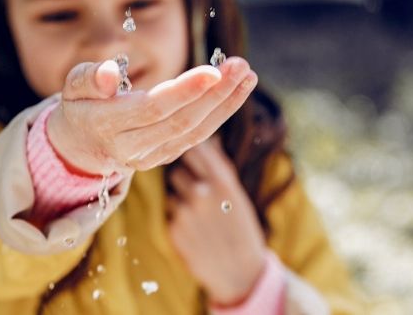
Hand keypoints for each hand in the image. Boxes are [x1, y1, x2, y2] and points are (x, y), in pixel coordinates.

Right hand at [47, 57, 257, 175]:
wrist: (80, 145)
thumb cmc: (81, 104)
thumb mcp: (73, 86)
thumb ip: (89, 78)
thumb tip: (109, 74)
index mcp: (106, 124)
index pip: (152, 108)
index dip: (184, 91)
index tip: (213, 71)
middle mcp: (130, 147)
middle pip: (181, 122)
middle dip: (216, 94)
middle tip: (241, 65)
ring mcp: (150, 157)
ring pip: (195, 132)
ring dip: (226, 103)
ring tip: (247, 75)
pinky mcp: (165, 157)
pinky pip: (197, 137)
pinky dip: (221, 113)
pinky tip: (238, 89)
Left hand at [167, 137, 267, 306]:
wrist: (240, 274)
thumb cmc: (242, 231)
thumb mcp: (238, 196)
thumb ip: (220, 168)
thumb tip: (208, 139)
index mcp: (222, 181)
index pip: (194, 149)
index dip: (189, 151)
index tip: (188, 155)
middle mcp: (202, 192)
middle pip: (177, 171)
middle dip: (185, 180)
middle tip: (198, 195)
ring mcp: (185, 211)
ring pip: (172, 193)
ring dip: (181, 200)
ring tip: (199, 218)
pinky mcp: (173, 229)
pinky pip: (171, 214)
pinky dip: (179, 221)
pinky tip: (195, 233)